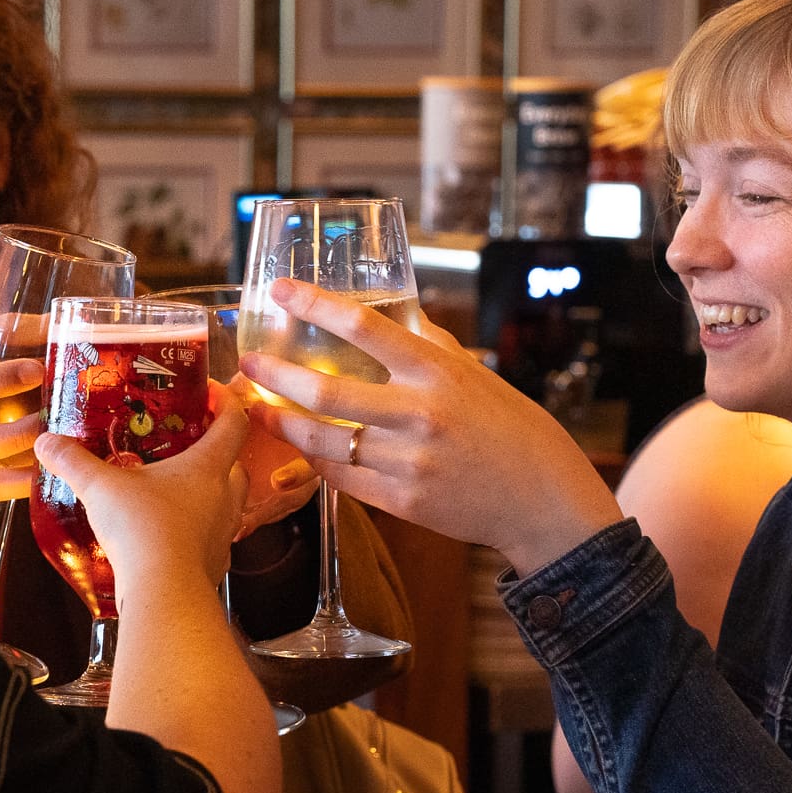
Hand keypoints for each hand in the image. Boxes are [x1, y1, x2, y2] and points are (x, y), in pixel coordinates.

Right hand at [34, 386, 249, 593]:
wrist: (163, 593)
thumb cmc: (143, 530)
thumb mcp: (100, 487)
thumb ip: (73, 461)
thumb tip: (47, 442)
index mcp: (208, 466)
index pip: (234, 421)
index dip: (226, 401)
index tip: (208, 391)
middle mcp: (225, 496)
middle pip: (235, 462)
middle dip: (216, 450)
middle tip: (187, 443)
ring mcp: (223, 531)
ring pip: (227, 500)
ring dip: (208, 490)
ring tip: (173, 488)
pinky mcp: (214, 561)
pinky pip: (212, 535)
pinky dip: (196, 527)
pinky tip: (168, 530)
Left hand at [236, 279, 620, 574]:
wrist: (542, 500)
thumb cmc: (512, 428)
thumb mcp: (475, 375)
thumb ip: (430, 347)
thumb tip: (398, 316)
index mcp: (436, 372)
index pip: (363, 327)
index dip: (315, 305)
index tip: (281, 291)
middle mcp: (418, 414)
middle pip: (325, 390)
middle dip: (275, 375)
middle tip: (249, 363)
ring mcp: (407, 462)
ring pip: (324, 442)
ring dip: (283, 426)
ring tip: (260, 411)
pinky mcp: (401, 502)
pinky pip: (342, 479)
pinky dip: (318, 464)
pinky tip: (302, 452)